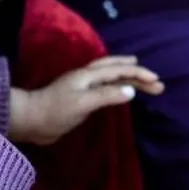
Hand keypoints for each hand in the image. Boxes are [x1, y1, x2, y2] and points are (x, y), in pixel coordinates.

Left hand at [10, 56, 164, 145]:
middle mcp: (86, 77)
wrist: (31, 120)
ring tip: (144, 82)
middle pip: (116, 70)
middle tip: (157, 81)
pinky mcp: (80, 99)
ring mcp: (82, 87)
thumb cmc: (55, 111)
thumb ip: (106, 95)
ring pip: (110, 77)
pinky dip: (118, 86)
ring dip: (128, 79)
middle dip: (136, 73)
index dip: (138, 73)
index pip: (118, 70)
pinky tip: (121, 92)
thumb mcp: (82, 103)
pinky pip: (105, 87)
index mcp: (87, 75)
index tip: (157, 80)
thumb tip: (131, 90)